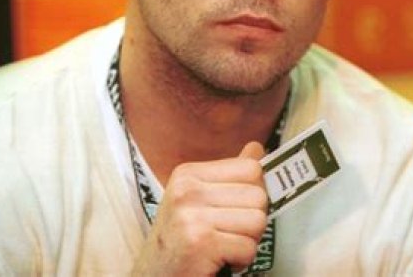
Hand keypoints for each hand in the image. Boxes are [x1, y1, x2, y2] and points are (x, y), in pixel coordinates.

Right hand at [131, 142, 267, 276]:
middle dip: (252, 220)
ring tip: (224, 246)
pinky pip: (248, 248)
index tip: (237, 209)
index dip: (254, 192)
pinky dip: (241, 261)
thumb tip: (256, 148)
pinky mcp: (201, 243)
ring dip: (247, 241)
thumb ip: (229, 175)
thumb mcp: (197, 200)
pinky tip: (220, 260)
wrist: (154, 276)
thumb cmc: (178, 241)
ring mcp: (192, 216)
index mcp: (188, 174)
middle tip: (229, 233)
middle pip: (258, 195)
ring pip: (257, 221)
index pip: (250, 168)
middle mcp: (187, 190)